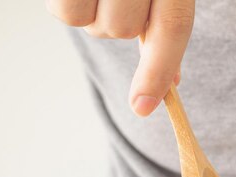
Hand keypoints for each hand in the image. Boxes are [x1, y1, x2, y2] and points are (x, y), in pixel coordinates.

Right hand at [48, 0, 194, 115]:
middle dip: (117, 21)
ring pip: (88, 23)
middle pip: (123, 28)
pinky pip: (63, 12)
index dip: (158, 69)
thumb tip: (172, 83)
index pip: (172, 25)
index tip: (143, 107)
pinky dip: (64, 4)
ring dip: (88, 13)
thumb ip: (163, 23)